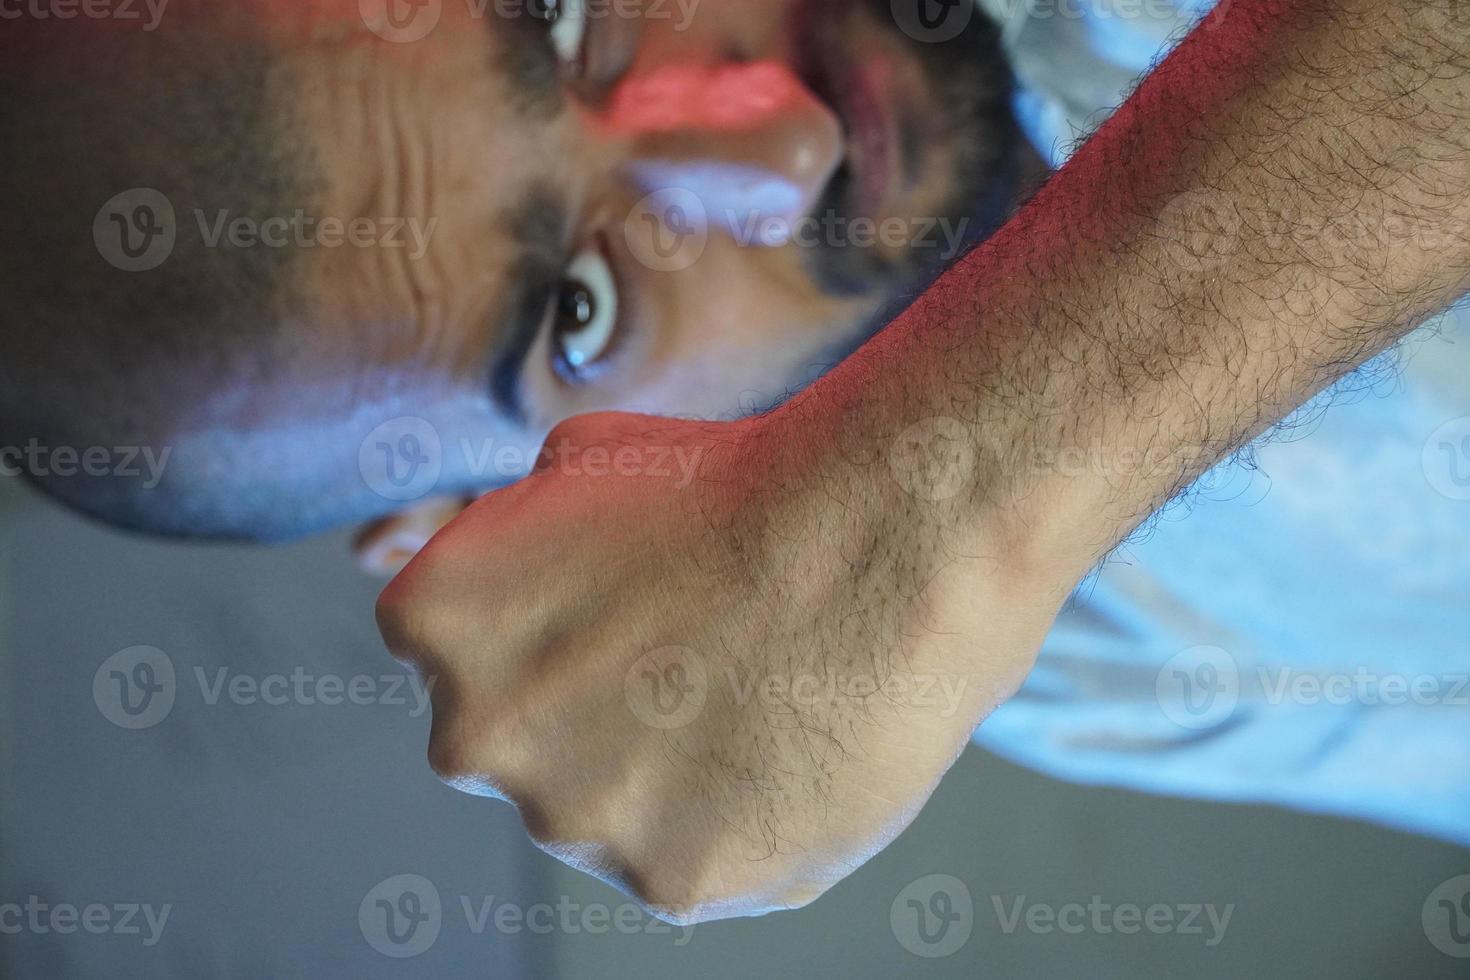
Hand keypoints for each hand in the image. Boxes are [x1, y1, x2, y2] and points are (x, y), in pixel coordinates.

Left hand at [376, 410, 1068, 922]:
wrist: (868, 544)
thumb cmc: (737, 486)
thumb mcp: (585, 457)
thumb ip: (522, 531)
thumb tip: (525, 556)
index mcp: (436, 621)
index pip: (453, 648)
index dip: (540, 627)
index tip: (611, 612)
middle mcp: (476, 735)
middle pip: (516, 742)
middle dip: (580, 712)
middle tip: (682, 662)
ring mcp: (571, 821)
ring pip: (602, 813)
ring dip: (656, 775)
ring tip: (752, 701)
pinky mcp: (670, 883)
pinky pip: (688, 861)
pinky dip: (732, 822)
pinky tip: (784, 752)